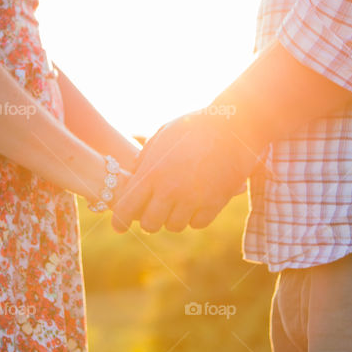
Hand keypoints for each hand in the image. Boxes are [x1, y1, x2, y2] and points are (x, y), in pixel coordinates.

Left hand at [111, 113, 259, 233]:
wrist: (233, 125)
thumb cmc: (194, 126)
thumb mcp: (162, 135)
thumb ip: (145, 158)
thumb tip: (135, 175)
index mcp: (152, 172)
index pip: (126, 209)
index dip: (120, 220)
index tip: (119, 225)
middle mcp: (170, 190)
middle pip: (150, 224)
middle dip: (149, 219)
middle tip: (154, 210)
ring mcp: (193, 199)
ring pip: (174, 226)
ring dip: (173, 218)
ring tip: (178, 202)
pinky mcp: (214, 204)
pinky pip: (197, 223)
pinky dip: (195, 217)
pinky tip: (196, 202)